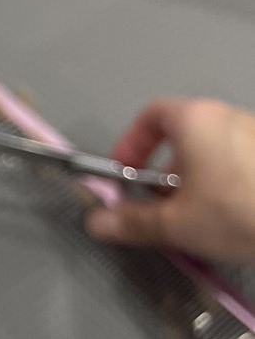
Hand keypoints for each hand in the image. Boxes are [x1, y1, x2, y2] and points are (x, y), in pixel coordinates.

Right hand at [85, 97, 254, 263]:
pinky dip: (229, 186)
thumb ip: (134, 222)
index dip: (132, 143)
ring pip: (216, 153)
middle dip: (166, 173)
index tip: (127, 174)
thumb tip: (98, 223)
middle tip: (162, 207)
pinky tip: (235, 219)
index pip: (152, 115)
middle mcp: (228, 117)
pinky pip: (243, 165)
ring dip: (199, 181)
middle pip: (185, 136)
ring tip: (200, 220)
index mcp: (196, 120)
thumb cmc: (238, 211)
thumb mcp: (178, 224)